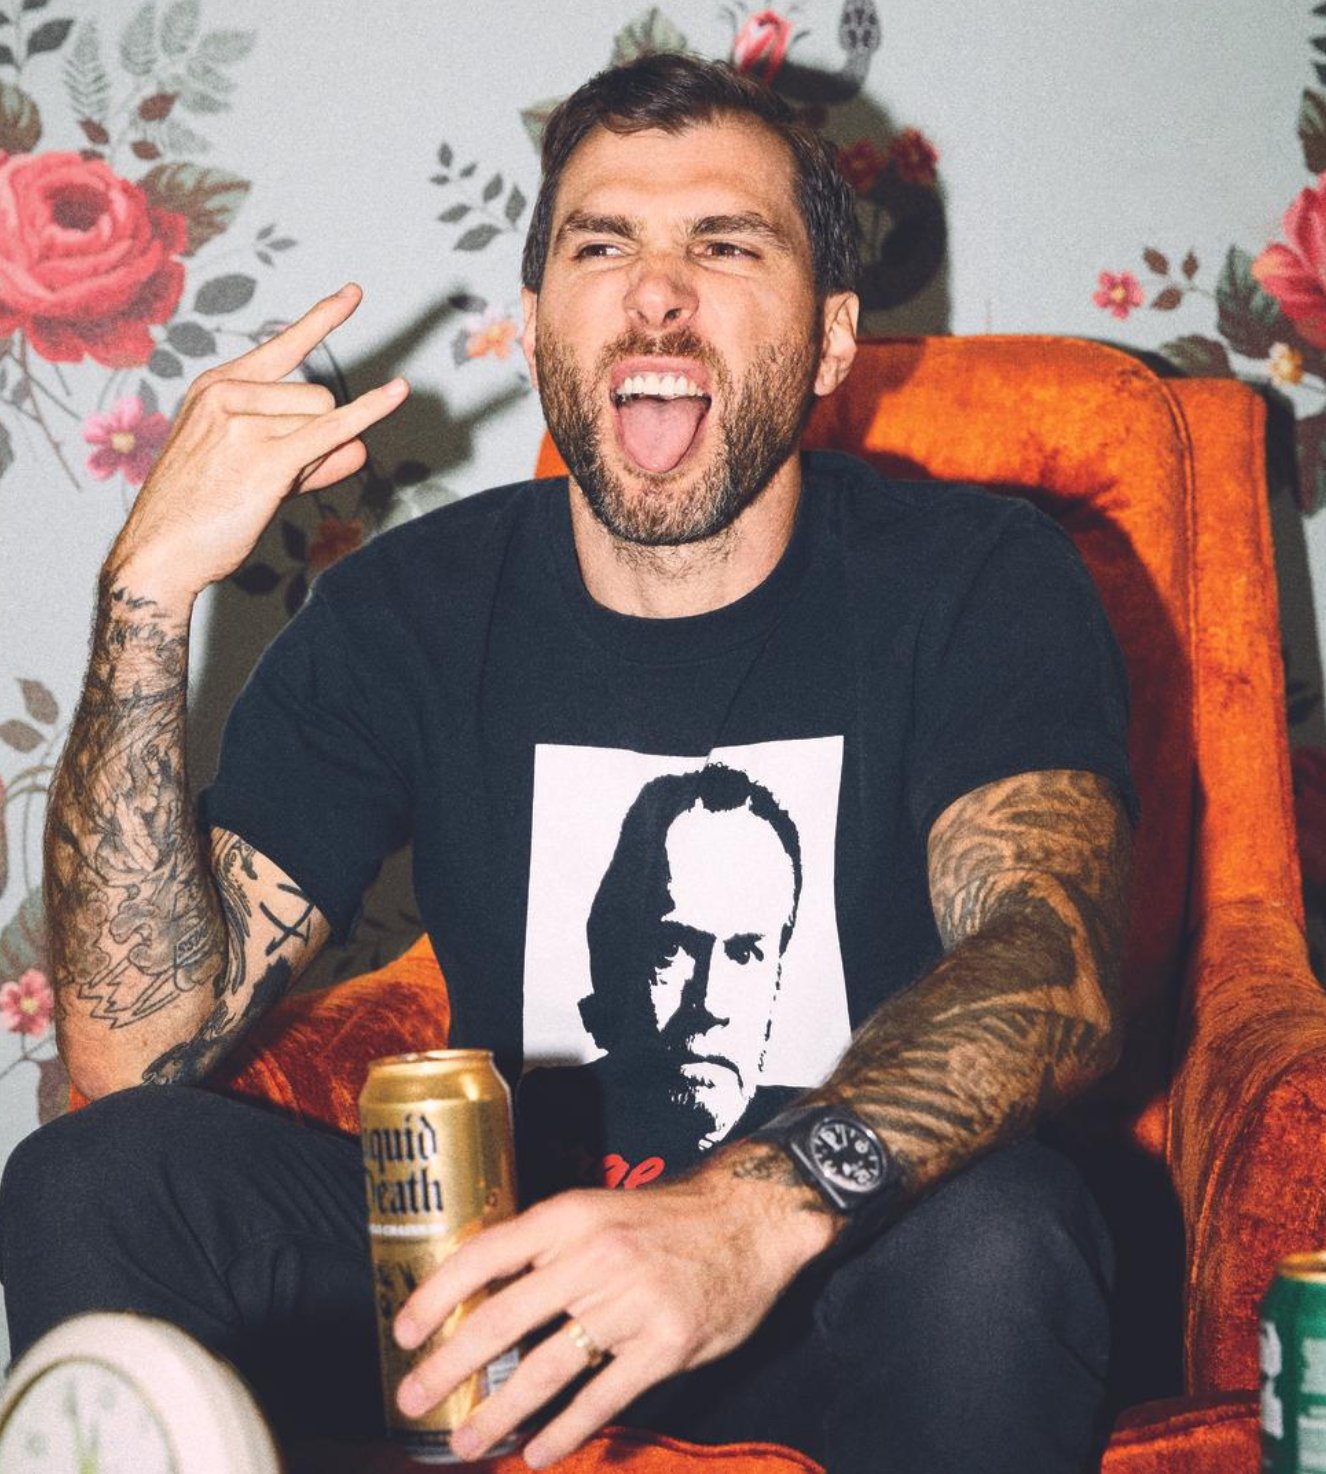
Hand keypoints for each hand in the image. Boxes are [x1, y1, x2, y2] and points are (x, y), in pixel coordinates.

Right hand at [106, 283, 407, 609]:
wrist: (160, 552)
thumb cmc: (198, 513)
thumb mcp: (250, 470)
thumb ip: (309, 457)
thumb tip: (361, 448)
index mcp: (217, 386)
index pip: (283, 346)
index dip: (323, 319)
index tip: (354, 293)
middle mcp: (228, 394)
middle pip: (316, 397)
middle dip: (313, 438)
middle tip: (273, 477)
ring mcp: (244, 423)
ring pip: (323, 421)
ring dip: (314, 459)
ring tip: (266, 486)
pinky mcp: (265, 458)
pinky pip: (333, 429)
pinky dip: (370, 411)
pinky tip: (399, 392)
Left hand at [392, 1161, 833, 1468]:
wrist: (750, 1217)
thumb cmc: (666, 1218)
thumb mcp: (599, 1211)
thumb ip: (549, 1247)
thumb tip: (484, 1291)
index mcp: (569, 1217)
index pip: (484, 1254)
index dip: (436, 1295)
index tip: (402, 1331)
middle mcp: (593, 1257)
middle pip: (502, 1319)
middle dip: (448, 1365)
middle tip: (412, 1399)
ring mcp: (630, 1303)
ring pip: (545, 1369)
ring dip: (498, 1413)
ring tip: (466, 1441)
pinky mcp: (665, 1344)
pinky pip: (601, 1397)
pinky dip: (565, 1430)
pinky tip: (540, 1452)